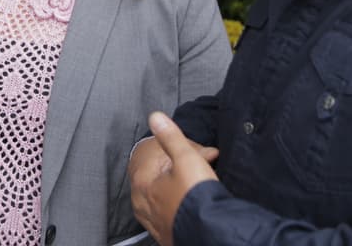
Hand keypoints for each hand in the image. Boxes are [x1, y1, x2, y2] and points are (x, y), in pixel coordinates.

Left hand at [130, 112, 218, 245]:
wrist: (210, 234)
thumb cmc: (197, 199)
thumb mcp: (187, 158)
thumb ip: (170, 136)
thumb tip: (156, 118)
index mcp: (141, 182)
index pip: (152, 155)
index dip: (176, 148)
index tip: (197, 151)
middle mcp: (141, 204)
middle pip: (157, 174)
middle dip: (180, 164)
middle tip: (203, 162)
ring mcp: (152, 220)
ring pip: (163, 192)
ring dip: (180, 182)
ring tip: (203, 180)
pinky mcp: (165, 232)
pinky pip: (169, 208)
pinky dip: (180, 199)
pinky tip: (196, 199)